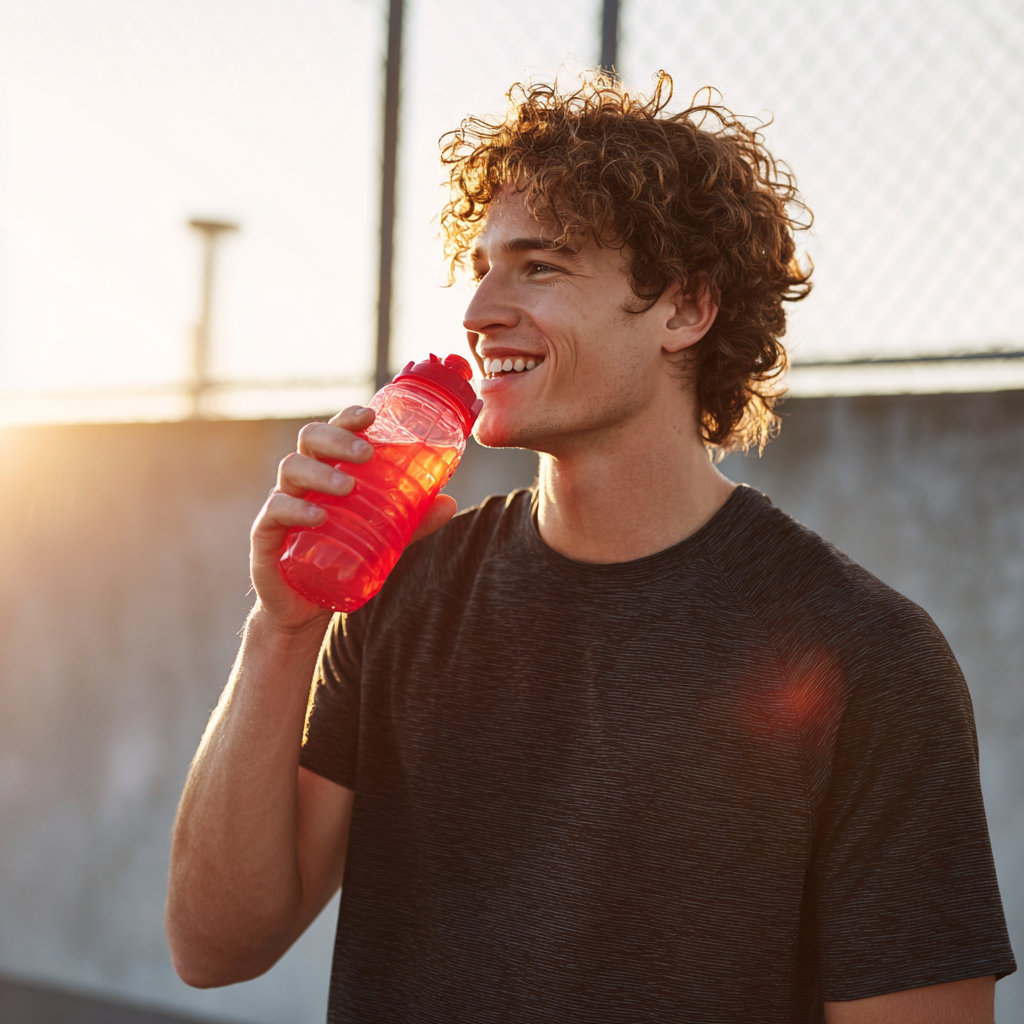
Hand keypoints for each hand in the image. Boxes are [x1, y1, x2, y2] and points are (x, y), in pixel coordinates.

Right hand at [249, 406, 457, 631]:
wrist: (305, 610)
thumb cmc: (340, 560)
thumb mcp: (383, 539)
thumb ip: (412, 522)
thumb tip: (449, 503)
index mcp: (326, 472)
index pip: (333, 433)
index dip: (348, 419)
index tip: (371, 415)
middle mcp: (301, 482)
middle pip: (309, 441)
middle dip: (336, 438)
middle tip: (365, 452)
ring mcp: (280, 505)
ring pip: (291, 470)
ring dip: (320, 472)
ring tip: (347, 485)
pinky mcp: (265, 535)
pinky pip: (274, 512)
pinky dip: (296, 509)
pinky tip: (317, 515)